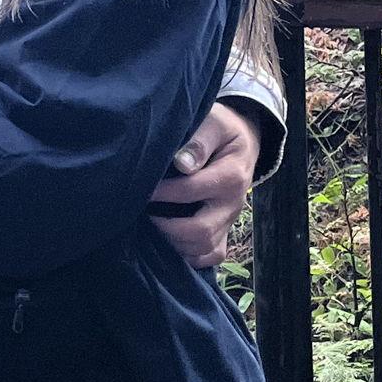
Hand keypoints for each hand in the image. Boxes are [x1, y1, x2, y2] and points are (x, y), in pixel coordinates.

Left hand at [148, 102, 260, 268]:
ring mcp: (229, 221)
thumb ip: (199, 141)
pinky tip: (166, 243)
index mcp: (231, 176)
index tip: (138, 186)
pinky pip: (211, 256)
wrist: (242, 141)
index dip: (161, 192)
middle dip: (165, 227)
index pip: (190, 191)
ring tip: (150, 227)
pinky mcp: (225, 231)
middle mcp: (233, 204)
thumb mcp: (214, 124)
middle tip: (141, 213)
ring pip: (204, 249)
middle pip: (200, 231)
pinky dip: (189, 256)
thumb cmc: (221, 130)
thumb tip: (181, 163)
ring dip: (174, 244)